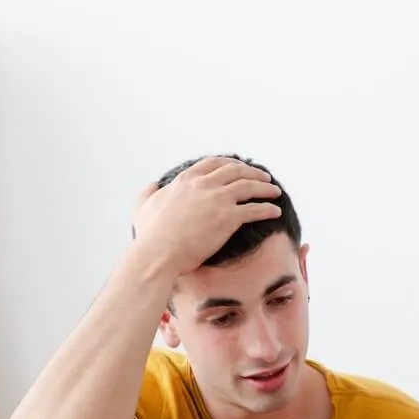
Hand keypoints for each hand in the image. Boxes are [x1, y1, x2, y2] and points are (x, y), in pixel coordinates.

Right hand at [131, 157, 282, 275]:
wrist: (157, 255)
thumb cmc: (149, 236)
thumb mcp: (143, 206)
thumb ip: (149, 192)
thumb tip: (153, 184)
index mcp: (185, 180)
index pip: (213, 163)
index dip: (230, 163)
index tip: (240, 167)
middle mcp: (203, 185)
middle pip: (236, 171)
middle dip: (253, 173)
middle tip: (264, 178)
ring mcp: (217, 200)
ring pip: (249, 187)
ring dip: (265, 188)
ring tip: (274, 192)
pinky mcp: (228, 219)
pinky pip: (255, 210)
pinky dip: (268, 209)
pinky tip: (276, 211)